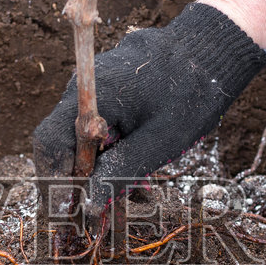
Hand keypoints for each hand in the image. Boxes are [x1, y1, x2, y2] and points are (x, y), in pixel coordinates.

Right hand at [33, 1, 265, 210]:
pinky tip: (142, 175)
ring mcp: (96, 89)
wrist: (215, 48)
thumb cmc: (190, 93)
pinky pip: (103, 129)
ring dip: (106, 172)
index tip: (69, 213)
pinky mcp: (112, 92)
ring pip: (87, 141)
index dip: (54, 181)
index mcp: (89, 96)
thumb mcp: (158, 142)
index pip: (50, 143)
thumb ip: (119, 173)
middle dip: (85, 183)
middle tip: (104, 216)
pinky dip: (117, 153)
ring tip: (138, 196)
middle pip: (66, 145)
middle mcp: (84, 90)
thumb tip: (89, 206)